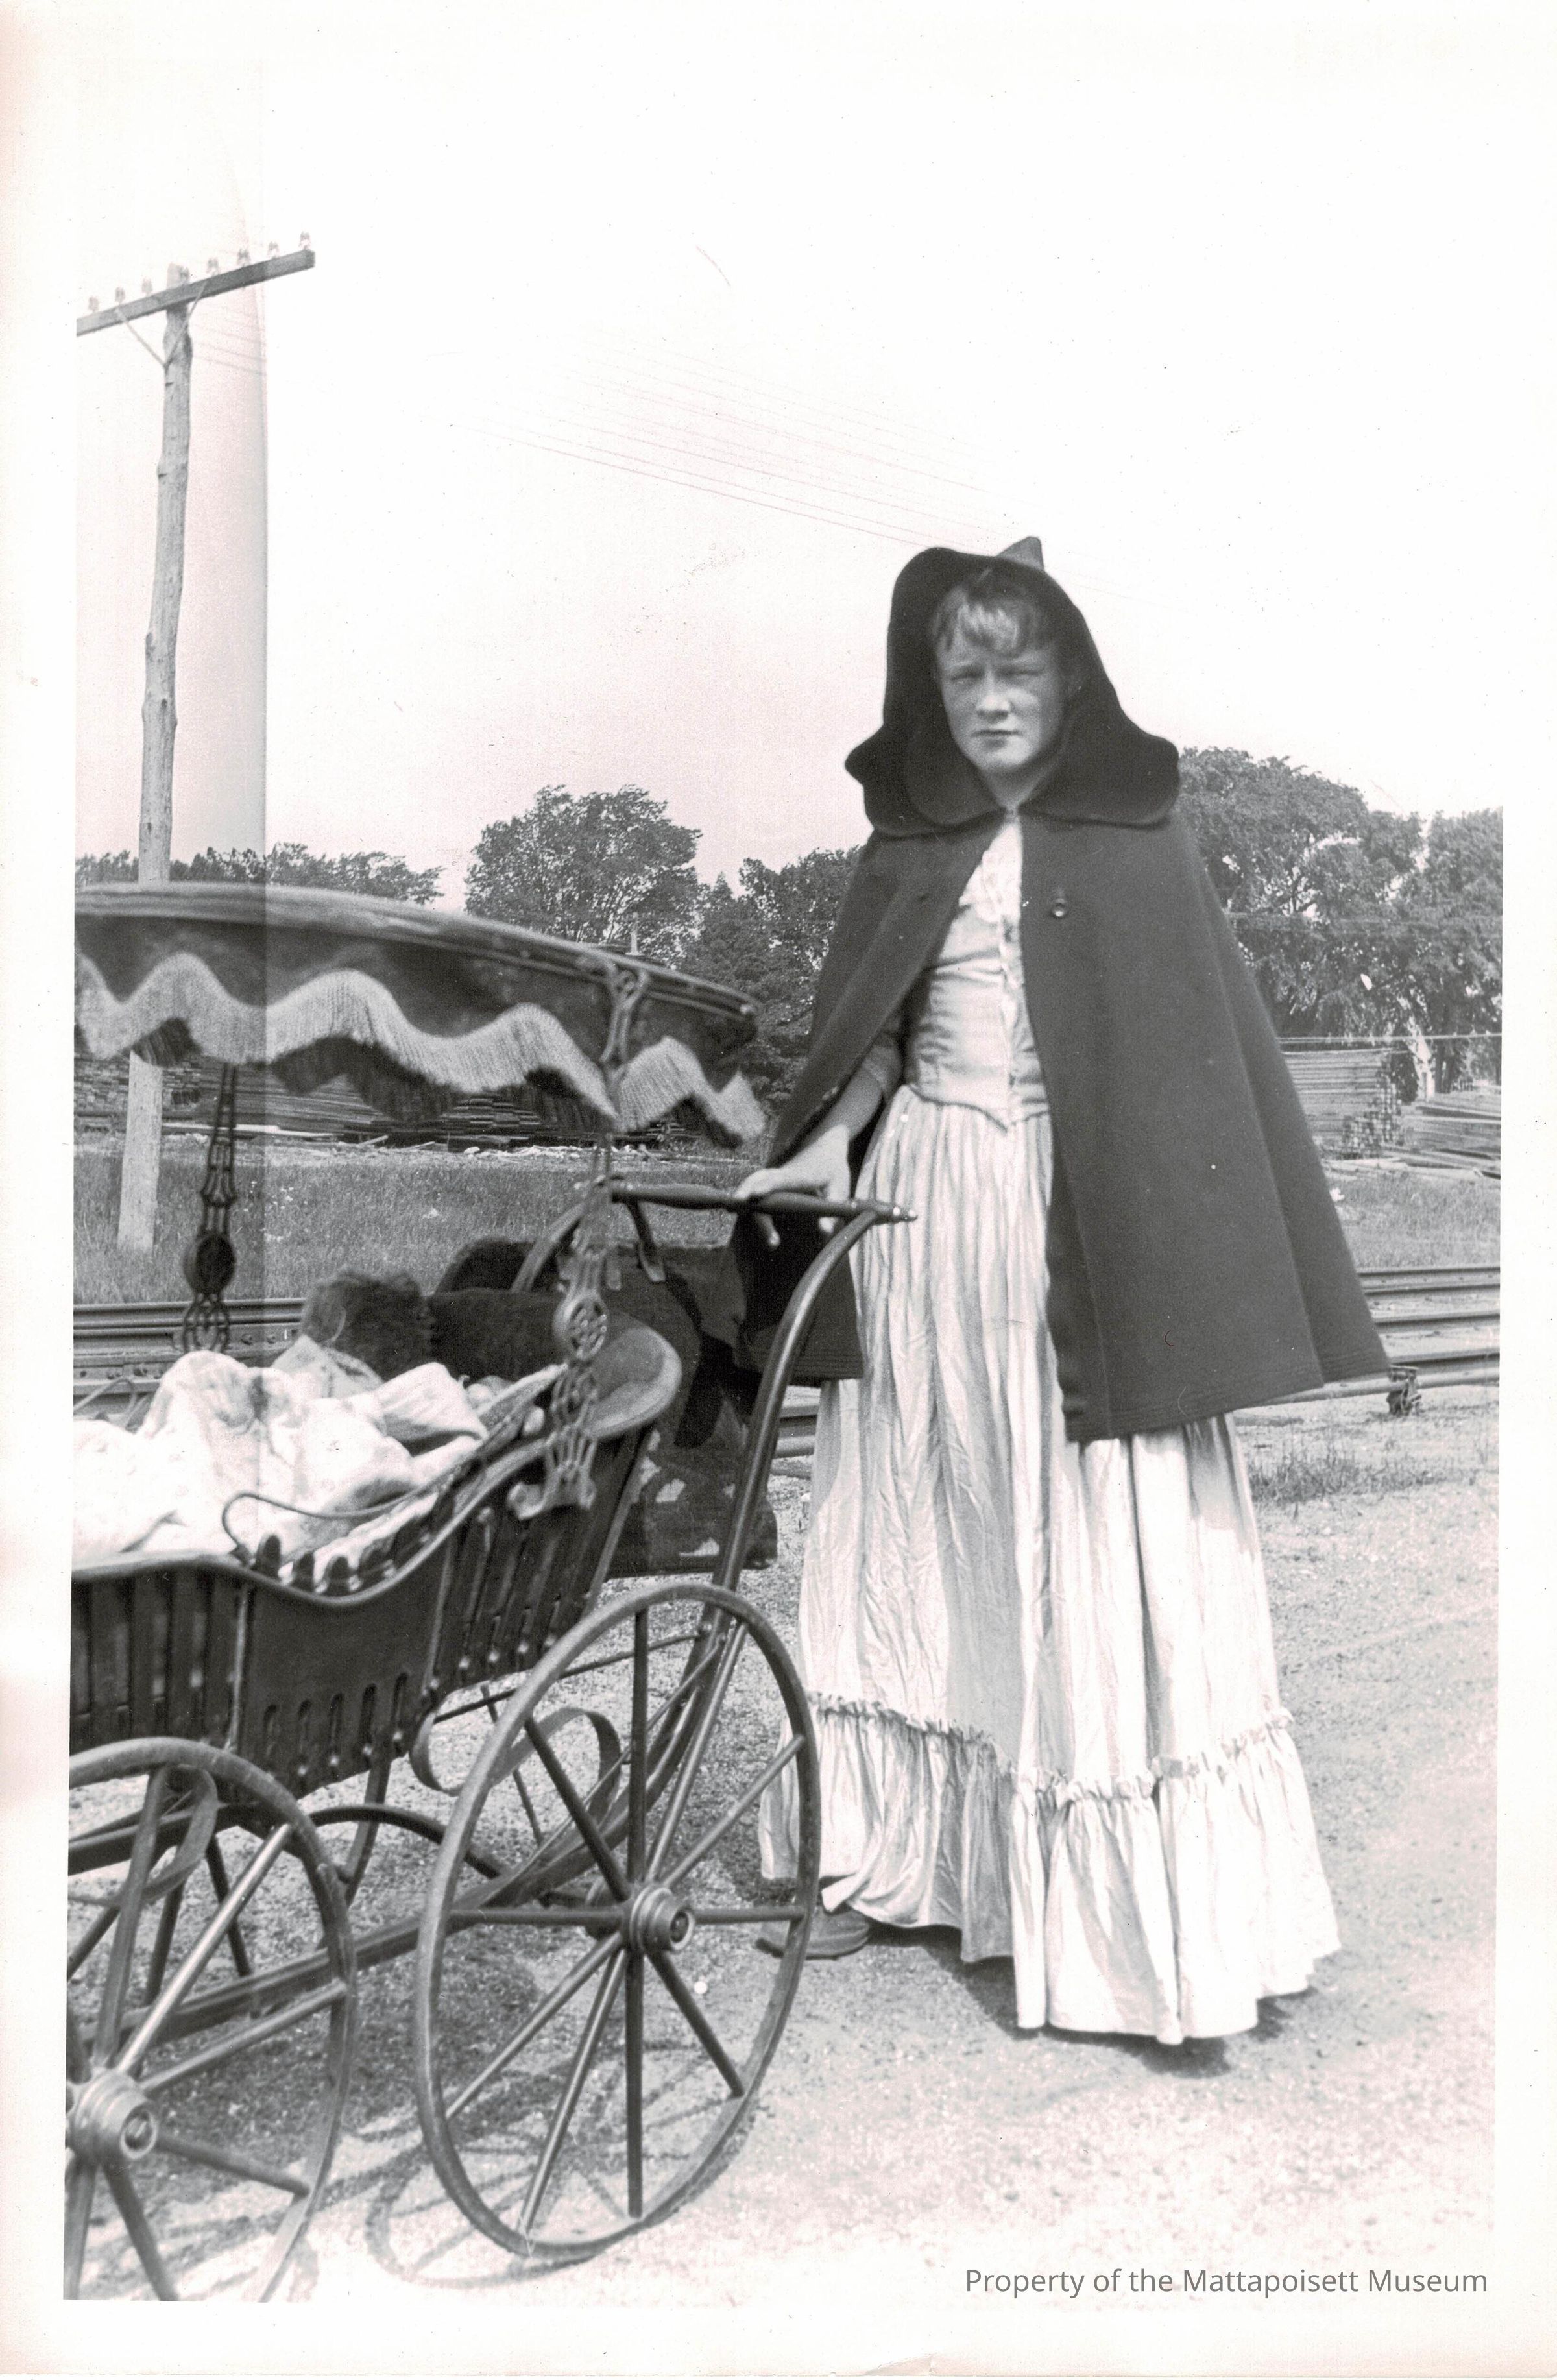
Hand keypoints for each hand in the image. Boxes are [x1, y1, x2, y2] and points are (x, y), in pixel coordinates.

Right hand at [735, 1127, 851, 1246]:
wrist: (826, 1147)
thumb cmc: (834, 1170)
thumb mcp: (840, 1188)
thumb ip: (832, 1208)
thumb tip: (823, 1231)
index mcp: (801, 1175)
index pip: (782, 1180)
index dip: (768, 1186)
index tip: (755, 1194)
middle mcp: (784, 1174)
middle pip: (760, 1179)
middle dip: (747, 1190)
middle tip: (737, 1208)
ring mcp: (775, 1176)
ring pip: (754, 1180)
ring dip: (743, 1193)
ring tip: (732, 1211)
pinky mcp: (771, 1181)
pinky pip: (754, 1184)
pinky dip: (744, 1193)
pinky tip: (738, 1209)